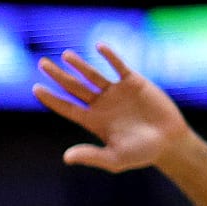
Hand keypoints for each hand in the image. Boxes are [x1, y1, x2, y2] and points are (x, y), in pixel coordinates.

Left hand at [33, 43, 192, 171]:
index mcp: (92, 120)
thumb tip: (66, 158)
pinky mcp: (133, 83)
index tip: (36, 88)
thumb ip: (92, 156)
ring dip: (79, 65)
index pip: (66, 107)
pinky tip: (99, 47)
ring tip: (66, 55)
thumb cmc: (142, 153)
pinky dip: (110, 57)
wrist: (170, 142)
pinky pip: (118, 66)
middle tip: (42, 63)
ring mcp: (115, 92)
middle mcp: (100, 103)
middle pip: (74, 87)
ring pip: (92, 75)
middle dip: (58, 75)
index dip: (51, 98)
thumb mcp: (115, 158)